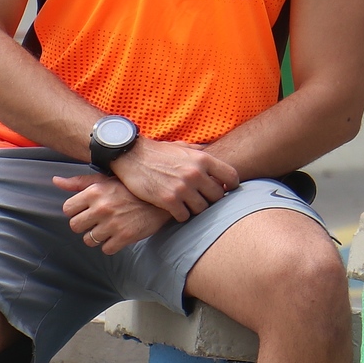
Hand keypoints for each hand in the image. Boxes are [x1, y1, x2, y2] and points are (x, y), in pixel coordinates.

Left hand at [53, 172, 172, 253]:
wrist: (161, 200)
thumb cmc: (131, 189)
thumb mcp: (106, 180)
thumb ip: (79, 182)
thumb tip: (55, 181)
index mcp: (95, 191)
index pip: (68, 209)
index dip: (76, 211)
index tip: (86, 210)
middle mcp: (101, 207)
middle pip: (75, 226)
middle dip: (85, 225)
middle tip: (98, 220)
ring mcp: (112, 223)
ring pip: (89, 240)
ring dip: (97, 236)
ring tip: (109, 227)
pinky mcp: (124, 237)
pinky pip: (106, 249)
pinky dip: (111, 244)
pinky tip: (119, 234)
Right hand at [109, 139, 239, 221]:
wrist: (131, 155)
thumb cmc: (157, 151)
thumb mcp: (182, 146)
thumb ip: (199, 151)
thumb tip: (212, 152)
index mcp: (203, 159)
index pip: (231, 176)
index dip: (232, 186)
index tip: (226, 190)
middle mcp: (196, 173)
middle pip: (218, 196)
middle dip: (212, 200)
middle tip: (203, 200)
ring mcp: (182, 188)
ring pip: (202, 209)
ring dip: (196, 209)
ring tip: (188, 206)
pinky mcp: (169, 200)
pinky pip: (184, 216)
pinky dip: (181, 215)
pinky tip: (175, 210)